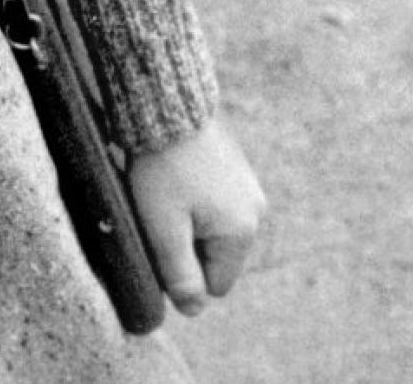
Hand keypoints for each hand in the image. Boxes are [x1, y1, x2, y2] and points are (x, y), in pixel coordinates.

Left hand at [128, 117, 266, 318]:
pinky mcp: (234, 163)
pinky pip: (213, 198)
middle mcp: (254, 209)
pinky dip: (192, 193)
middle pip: (214, 254)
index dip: (182, 272)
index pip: (214, 284)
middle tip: (158, 210)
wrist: (165, 102)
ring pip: (212, 225)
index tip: (160, 238)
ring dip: (187, 216)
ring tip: (164, 187)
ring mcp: (247, 183)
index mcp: (241, 232)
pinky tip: (173, 171)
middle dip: (185, 242)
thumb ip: (179, 275)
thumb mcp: (164, 228)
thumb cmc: (162, 167)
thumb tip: (193, 311)